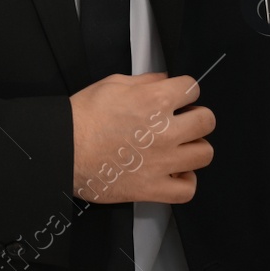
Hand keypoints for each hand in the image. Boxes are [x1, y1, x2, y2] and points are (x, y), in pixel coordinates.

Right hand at [69, 72, 213, 203]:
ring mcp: (161, 162)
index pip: (193, 89)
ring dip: (194, 148)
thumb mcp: (113, 83)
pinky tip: (175, 173)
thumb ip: (145, 81)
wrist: (63, 149)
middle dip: (196, 117)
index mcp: (155, 101)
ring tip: (179, 147)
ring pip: (204, 154)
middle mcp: (165, 131)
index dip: (185, 91)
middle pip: (207, 121)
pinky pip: (187, 190)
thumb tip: (164, 80)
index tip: (179, 97)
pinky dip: (185, 182)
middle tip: (182, 121)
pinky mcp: (152, 188)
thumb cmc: (83, 117)